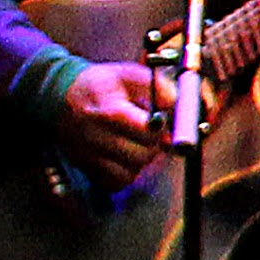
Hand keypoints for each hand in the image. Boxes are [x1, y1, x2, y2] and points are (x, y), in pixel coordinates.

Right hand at [56, 57, 166, 186]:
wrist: (62, 94)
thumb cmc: (106, 85)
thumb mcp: (135, 76)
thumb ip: (166, 92)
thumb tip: (197, 115)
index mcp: (106, 109)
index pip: (145, 130)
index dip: (161, 130)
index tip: (161, 122)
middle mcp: (92, 134)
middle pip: (140, 155)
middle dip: (155, 145)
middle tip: (152, 133)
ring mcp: (85, 154)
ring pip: (131, 172)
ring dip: (142, 160)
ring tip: (136, 141)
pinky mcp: (84, 167)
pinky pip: (116, 182)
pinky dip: (127, 173)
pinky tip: (124, 155)